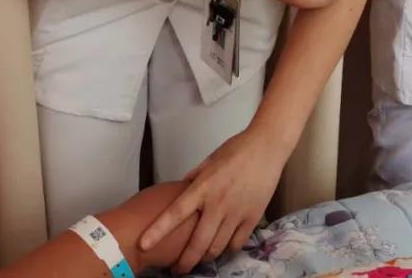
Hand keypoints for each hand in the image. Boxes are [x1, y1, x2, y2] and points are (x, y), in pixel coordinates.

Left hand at [139, 128, 283, 273]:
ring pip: (217, 247)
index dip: (158, 231)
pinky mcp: (253, 217)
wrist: (267, 146)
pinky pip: (237, 243)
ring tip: (199, 262)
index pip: (175, 213)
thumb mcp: (209, 161)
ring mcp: (236, 212)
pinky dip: (227, 251)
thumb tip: (180, 191)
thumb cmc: (237, 149)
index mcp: (203, 187)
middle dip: (185, 262)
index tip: (143, 245)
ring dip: (205, 259)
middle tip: (177, 270)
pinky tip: (222, 250)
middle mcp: (218, 203)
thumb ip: (194, 179)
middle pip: (197, 243)